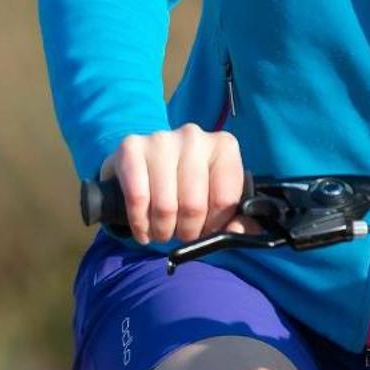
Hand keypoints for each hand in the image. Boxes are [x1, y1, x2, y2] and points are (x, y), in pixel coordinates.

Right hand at [99, 124, 246, 245]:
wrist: (145, 166)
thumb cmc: (188, 187)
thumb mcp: (218, 201)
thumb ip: (238, 220)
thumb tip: (238, 232)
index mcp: (223, 146)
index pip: (225, 200)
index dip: (214, 225)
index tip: (206, 230)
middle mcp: (194, 136)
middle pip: (193, 206)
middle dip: (187, 232)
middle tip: (181, 233)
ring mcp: (161, 139)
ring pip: (165, 206)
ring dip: (162, 231)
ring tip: (162, 230)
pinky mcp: (131, 147)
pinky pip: (137, 198)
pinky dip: (140, 223)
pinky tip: (143, 228)